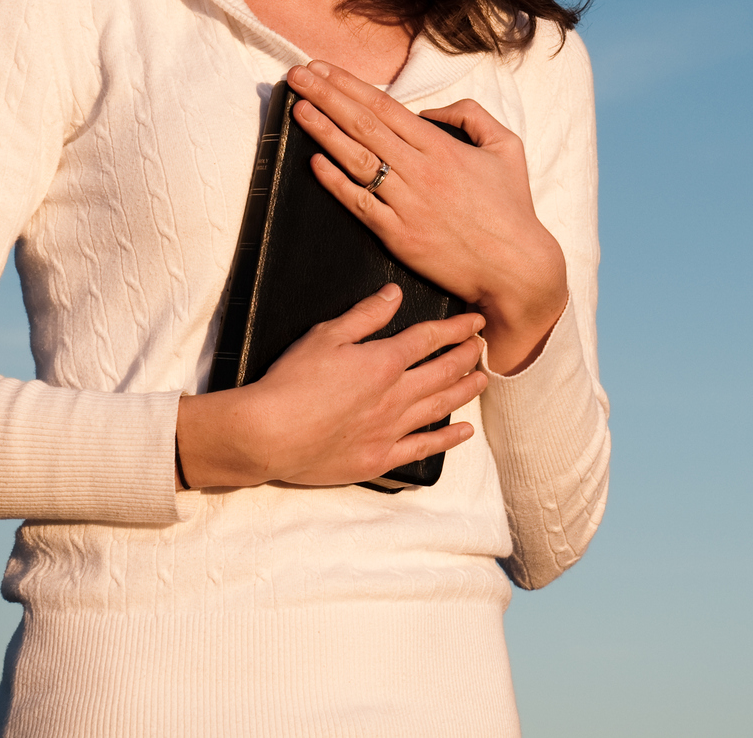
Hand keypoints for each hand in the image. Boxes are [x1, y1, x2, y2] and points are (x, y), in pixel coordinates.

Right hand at [177, 284, 487, 488]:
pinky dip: (448, 439)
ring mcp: (391, 429)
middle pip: (444, 371)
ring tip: (482, 380)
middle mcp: (396, 395)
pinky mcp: (380, 457)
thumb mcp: (325, 336)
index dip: (456, 329)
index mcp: (383, 362)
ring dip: (465, 391)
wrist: (270, 434)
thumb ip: (365, 316)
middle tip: (482, 348)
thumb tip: (393, 295)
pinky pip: (424, 447)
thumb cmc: (291, 383)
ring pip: (441, 407)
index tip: (475, 323)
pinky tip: (463, 431)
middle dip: (467, 356)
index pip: (430, 339)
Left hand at [287, 61, 568, 373]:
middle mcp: (420, 172)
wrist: (515, 268)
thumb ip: (471, 116)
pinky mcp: (399, 236)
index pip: (385, 107)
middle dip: (325, 96)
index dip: (349, 85)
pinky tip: (314, 162)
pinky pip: (359, 204)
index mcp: (443, 148)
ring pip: (356, 160)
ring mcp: (407, 205)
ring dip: (322, 132)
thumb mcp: (507, 148)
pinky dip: (335, 182)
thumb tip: (431, 109)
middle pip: (362, 126)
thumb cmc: (512, 209)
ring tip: (298, 110)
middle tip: (296, 76)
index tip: (322, 68)